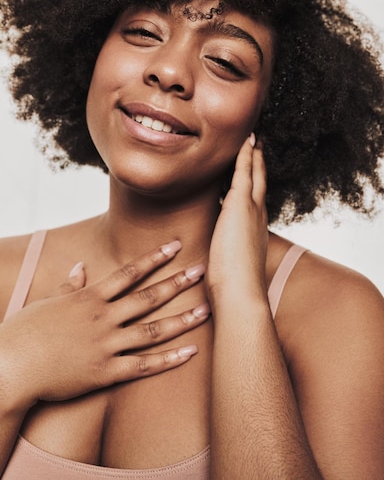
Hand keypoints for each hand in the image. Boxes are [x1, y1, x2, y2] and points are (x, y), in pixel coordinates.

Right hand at [0, 242, 208, 411]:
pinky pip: (142, 367)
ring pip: (152, 330)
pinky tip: (190, 352)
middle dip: (177, 282)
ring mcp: (106, 346)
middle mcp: (103, 318)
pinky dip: (168, 360)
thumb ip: (69, 285)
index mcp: (89, 298)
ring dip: (182, 320)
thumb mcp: (47, 302)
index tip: (176, 245)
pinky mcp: (105, 373)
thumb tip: (81, 266)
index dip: (154, 258)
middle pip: (148, 297)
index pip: (129, 272)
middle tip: (203, 270)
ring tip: (206, 310)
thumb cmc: (24, 332)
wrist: (10, 367)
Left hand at [206, 134, 267, 308]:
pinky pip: (244, 171)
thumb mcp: (227, 268)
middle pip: (260, 183)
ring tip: (253, 139)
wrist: (240, 294)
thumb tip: (212, 259)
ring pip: (254, 174)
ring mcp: (252, 209)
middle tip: (259, 146)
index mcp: (254, 232)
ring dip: (254, 155)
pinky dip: (246, 155)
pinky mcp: (241, 204)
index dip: (253, 186)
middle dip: (259, 164)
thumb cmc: (232, 289)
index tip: (253, 174)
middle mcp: (258, 217)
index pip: (253, 203)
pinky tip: (246, 141)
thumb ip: (222, 258)